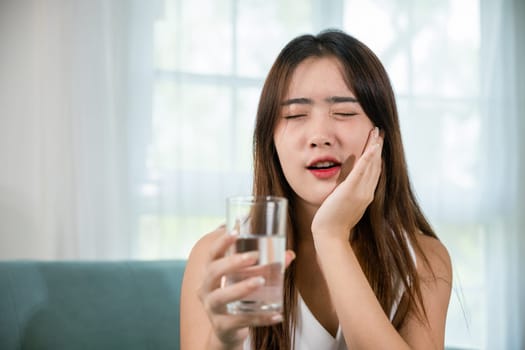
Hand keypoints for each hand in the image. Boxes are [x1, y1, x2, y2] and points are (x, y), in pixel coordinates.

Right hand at [197, 230, 294, 347]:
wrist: (227, 329)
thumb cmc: (236, 296)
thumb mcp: (245, 279)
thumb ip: (265, 266)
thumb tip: (289, 254)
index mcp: (211, 272)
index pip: (212, 253)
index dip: (221, 242)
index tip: (235, 232)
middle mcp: (206, 288)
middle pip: (213, 272)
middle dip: (232, 263)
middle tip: (253, 257)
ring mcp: (212, 308)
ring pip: (221, 297)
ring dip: (241, 287)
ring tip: (261, 281)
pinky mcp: (222, 326)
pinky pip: (239, 321)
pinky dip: (259, 318)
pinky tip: (276, 315)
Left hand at [311, 127, 383, 240]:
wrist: (330, 235)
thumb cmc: (333, 222)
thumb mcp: (345, 204)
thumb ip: (349, 192)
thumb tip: (348, 182)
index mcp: (366, 195)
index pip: (374, 172)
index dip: (376, 156)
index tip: (378, 143)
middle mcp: (367, 192)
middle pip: (375, 165)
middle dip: (377, 147)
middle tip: (380, 131)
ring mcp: (361, 192)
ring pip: (371, 165)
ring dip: (374, 147)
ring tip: (376, 133)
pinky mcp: (351, 191)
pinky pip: (362, 171)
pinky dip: (368, 158)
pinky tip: (372, 147)